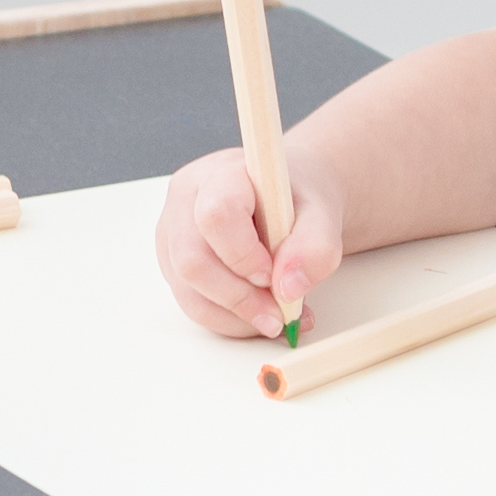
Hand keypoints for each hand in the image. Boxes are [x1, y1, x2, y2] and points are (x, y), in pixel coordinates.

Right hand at [156, 145, 344, 340]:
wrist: (286, 198)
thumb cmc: (296, 197)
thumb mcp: (322, 212)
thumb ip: (315, 247)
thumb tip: (288, 288)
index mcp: (219, 175)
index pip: (216, 216)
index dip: (243, 255)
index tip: (273, 275)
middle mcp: (185, 202)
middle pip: (192, 261)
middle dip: (239, 299)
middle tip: (279, 314)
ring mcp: (173, 235)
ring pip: (188, 291)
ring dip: (236, 317)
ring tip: (276, 317)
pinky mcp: (174, 264)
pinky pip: (192, 304)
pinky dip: (229, 320)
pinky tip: (259, 315)